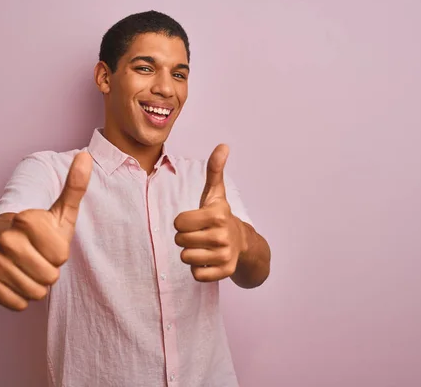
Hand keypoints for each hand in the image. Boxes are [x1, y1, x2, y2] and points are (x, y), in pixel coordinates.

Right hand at [0, 151, 92, 310]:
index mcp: (27, 219)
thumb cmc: (38, 230)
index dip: (58, 253)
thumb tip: (87, 156)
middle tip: (37, 257)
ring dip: (36, 285)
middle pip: (50, 277)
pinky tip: (14, 279)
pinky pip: (19, 304)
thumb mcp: (60, 210)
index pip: (61, 256)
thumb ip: (75, 186)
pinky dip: (21, 297)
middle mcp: (7, 239)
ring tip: (27, 267)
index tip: (47, 242)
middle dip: (49, 271)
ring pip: (35, 292)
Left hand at [174, 144, 247, 281]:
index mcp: (216, 215)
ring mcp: (224, 255)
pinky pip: (196, 274)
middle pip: (180, 240)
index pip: (178, 222)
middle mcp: (222, 235)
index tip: (195, 220)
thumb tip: (223, 146)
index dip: (183, 221)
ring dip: (191, 253)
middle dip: (185, 237)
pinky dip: (198, 269)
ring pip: (185, 258)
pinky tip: (208, 259)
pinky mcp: (224, 272)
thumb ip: (214, 169)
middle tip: (199, 234)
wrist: (242, 242)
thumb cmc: (220, 216)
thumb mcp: (215, 193)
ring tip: (203, 246)